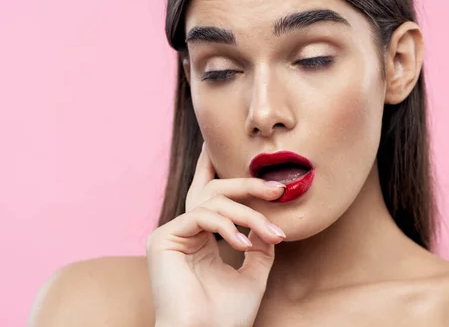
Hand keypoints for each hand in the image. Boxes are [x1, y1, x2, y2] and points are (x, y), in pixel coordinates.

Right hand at [146, 143, 286, 326]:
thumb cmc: (227, 315)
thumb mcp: (254, 273)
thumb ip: (260, 243)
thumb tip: (269, 223)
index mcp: (201, 238)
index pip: (208, 198)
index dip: (209, 168)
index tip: (214, 146)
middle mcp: (185, 232)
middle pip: (216, 192)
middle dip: (249, 187)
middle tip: (278, 190)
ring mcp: (172, 234)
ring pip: (213, 202)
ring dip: (249, 215)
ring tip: (274, 235)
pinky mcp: (163, 238)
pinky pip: (201, 215)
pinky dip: (228, 226)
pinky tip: (244, 245)